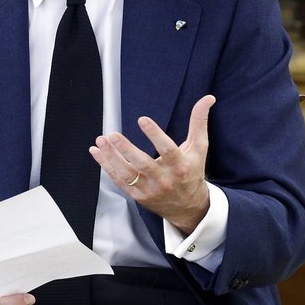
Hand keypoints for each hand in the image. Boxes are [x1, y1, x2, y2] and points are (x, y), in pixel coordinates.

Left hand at [89, 95, 215, 233]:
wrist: (188, 206)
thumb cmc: (192, 171)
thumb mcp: (198, 147)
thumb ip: (199, 122)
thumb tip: (208, 98)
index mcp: (180, 166)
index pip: (167, 150)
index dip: (155, 135)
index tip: (142, 119)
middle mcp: (164, 179)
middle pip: (143, 164)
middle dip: (126, 150)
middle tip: (112, 135)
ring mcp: (149, 189)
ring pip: (127, 173)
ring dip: (111, 157)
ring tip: (101, 140)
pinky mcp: (137, 195)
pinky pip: (119, 180)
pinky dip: (106, 166)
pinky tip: (96, 151)